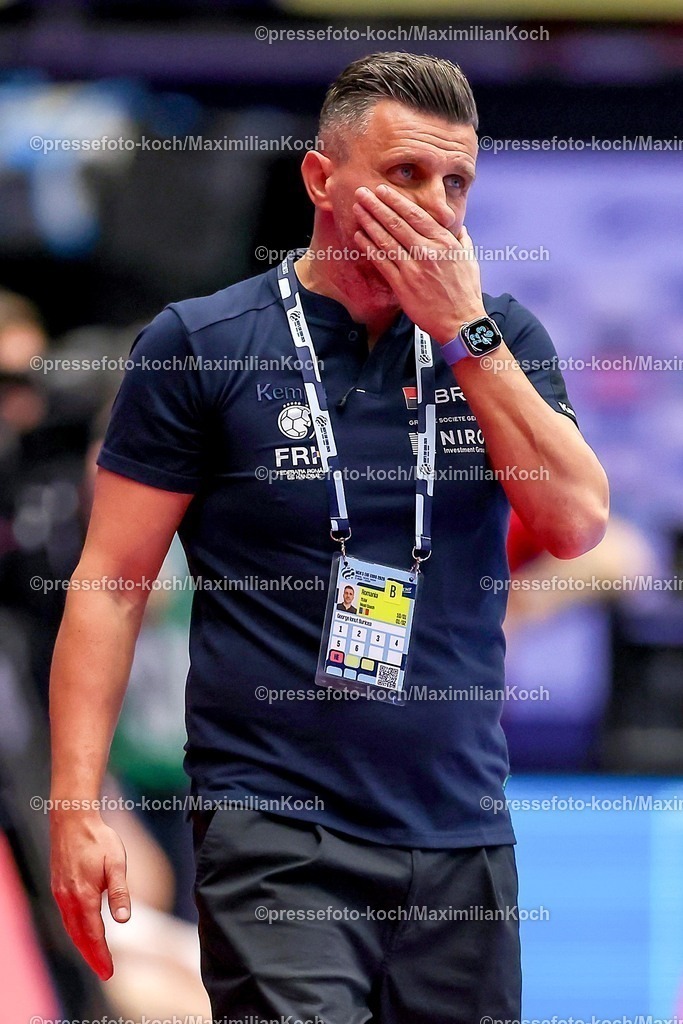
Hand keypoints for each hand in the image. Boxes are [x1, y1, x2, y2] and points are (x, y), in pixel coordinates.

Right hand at [50, 814, 129, 978]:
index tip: (109, 971)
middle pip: (79, 937)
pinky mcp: (58, 887)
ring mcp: (60, 893)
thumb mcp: (116, 863)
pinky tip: (83, 932)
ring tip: (96, 957)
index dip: (101, 954)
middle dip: (92, 956)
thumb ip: (119, 892)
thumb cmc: (98, 839)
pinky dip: (75, 930)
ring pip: (70, 928)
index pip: (93, 934)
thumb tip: (124, 920)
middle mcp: (68, 899)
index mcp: (83, 896)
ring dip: (83, 945)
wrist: (73, 819)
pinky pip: (66, 917)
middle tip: (105, 972)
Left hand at [353, 184, 486, 343]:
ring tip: (358, 209)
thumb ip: (461, 241)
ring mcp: (413, 268)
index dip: (396, 201)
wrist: (460, 322)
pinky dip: (370, 248)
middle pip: (397, 223)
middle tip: (362, 192)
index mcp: (444, 242)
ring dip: (370, 223)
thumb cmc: (465, 292)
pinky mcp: (402, 285)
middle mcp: (427, 251)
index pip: (416, 215)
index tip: (383, 191)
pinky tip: (360, 237)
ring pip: (387, 240)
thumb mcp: (469, 260)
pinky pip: (382, 262)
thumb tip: (458, 228)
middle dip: (377, 206)